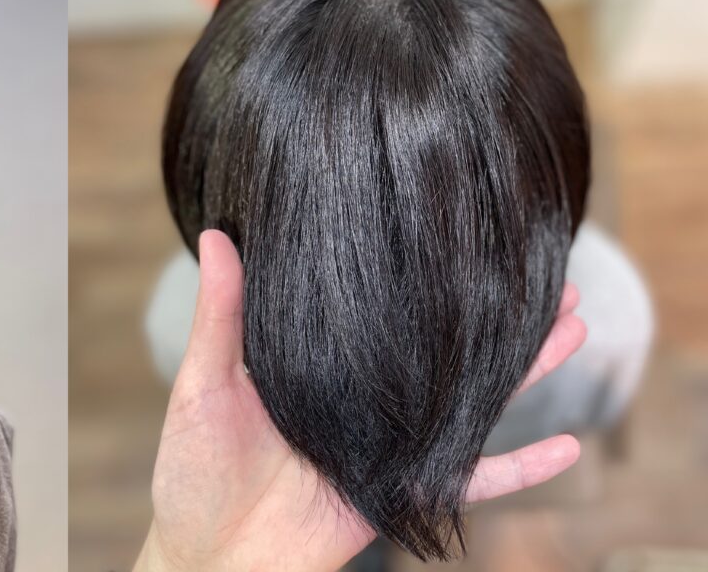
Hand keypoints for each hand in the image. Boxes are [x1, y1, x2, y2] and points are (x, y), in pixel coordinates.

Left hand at [135, 230, 586, 571]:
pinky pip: (469, 482)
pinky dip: (519, 470)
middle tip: (544, 273)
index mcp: (319, 362)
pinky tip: (567, 447)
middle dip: (493, 313)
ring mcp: (388, 445)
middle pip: (440, 348)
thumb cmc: (193, 470)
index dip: (419, 272)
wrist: (209, 555)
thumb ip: (220, 318)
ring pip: (469, 400)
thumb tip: (219, 233)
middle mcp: (363, 397)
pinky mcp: (401, 494)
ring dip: (524, 368)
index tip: (455, 227)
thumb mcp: (203, 385)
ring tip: (573, 326)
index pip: (380, 307)